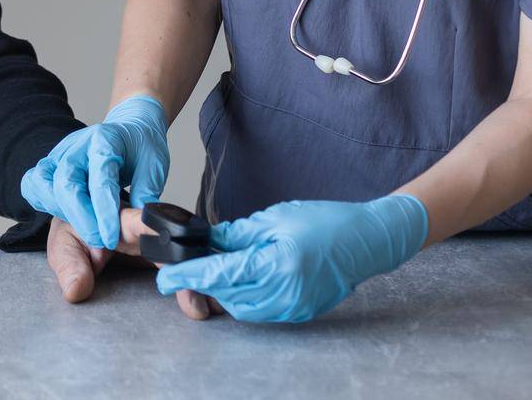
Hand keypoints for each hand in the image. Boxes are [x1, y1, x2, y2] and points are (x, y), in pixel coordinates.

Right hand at [21, 95, 169, 248]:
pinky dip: (43, 201)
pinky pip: (33, 183)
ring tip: (84, 226)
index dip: (104, 213)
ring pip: (42, 183)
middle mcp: (78, 145)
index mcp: (105, 140)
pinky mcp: (51, 163)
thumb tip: (142, 223)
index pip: (100, 180)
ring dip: (60, 211)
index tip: (111, 237)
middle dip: (82, 219)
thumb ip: (146, 193)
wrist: (129, 127)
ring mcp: (60, 153)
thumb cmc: (141, 145)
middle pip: (66, 183)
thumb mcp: (155, 165)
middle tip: (101, 240)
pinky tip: (64, 214)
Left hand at [46, 211, 218, 319]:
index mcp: (120, 217)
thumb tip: (76, 291)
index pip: (143, 221)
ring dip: (201, 277)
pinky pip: (187, 265)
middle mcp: (146, 226)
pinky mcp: (167, 253)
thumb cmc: (75, 230)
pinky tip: (214, 301)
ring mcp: (160, 240)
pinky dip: (200, 282)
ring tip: (215, 305)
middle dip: (189, 269)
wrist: (84, 222)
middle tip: (199, 300)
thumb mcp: (65, 246)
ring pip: (186, 254)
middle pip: (174, 242)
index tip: (178, 250)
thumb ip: (70, 267)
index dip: (161, 235)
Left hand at [154, 194, 428, 322]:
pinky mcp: (300, 311)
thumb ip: (236, 235)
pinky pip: (260, 310)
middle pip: (227, 295)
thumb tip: (206, 243)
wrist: (367, 239)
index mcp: (278, 265)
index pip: (221, 274)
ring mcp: (294, 306)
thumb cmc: (325, 221)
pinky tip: (242, 277)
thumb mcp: (274, 219)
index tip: (164, 277)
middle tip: (188, 264)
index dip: (188, 276)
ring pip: (241, 307)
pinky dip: (244, 296)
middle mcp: (286, 292)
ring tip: (218, 266)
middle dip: (204, 281)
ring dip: (224, 290)